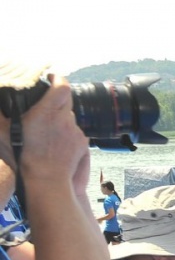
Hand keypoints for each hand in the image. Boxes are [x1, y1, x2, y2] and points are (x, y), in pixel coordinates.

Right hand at [1, 77, 90, 198]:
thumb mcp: (2, 134)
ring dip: (60, 121)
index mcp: (48, 112)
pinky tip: (55, 144)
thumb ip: (0, 117)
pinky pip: (75, 133)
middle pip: (66, 101)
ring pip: (70, 119)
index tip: (52, 77)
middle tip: (44, 107)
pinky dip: (66, 135)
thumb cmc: (23, 158)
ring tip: (46, 132)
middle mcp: (65, 119)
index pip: (62, 86)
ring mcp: (76, 132)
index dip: (58, 79)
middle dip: (56, 101)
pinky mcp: (82, 144)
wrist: (46, 182)